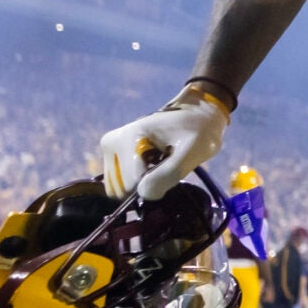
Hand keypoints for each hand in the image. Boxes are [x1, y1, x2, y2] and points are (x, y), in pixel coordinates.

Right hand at [98, 89, 229, 198]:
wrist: (196, 114)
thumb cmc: (198, 131)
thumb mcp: (192, 151)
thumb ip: (168, 173)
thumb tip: (143, 193)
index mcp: (128, 138)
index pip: (133, 184)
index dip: (157, 181)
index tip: (172, 161)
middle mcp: (111, 143)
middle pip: (124, 188)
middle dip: (148, 181)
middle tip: (167, 160)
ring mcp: (109, 149)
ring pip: (120, 189)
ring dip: (143, 181)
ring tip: (160, 160)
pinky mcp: (111, 155)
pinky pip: (120, 184)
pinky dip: (138, 179)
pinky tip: (153, 162)